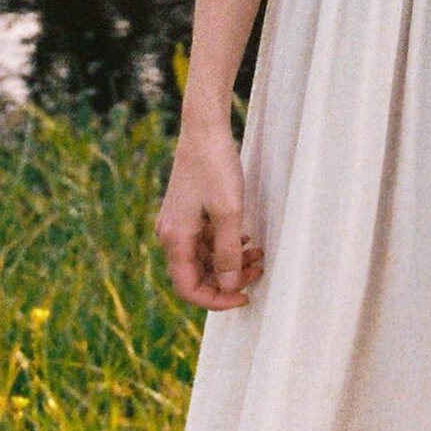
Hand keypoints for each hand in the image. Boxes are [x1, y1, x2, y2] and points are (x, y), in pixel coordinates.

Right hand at [155, 115, 264, 308]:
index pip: (189, 289)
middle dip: (228, 280)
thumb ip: (228, 253)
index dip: (217, 300)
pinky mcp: (188, 213)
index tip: (245, 297)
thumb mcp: (229, 214)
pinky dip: (226, 246)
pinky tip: (246, 240)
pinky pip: (205, 242)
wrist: (205, 130)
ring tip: (259, 256)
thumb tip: (227, 285)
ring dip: (230, 262)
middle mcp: (171, 235)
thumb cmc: (216, 168)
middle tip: (258, 271)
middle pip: (197, 276)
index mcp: (175, 239)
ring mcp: (179, 224)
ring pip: (204, 259)